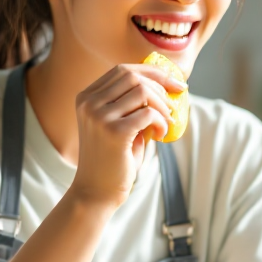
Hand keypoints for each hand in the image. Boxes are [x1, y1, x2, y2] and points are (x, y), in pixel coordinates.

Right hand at [69, 63, 184, 206]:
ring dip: (162, 107)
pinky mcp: (115, 131)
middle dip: (161, 86)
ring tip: (165, 123)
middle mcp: (89, 103)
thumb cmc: (112, 158)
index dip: (152, 72)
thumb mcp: (117, 123)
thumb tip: (166, 82)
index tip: (175, 82)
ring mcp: (99, 116)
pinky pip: (149, 113)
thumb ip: (131, 103)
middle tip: (173, 106)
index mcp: (86, 97)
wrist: (96, 191)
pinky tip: (160, 135)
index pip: (122, 70)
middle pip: (133, 76)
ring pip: (143, 91)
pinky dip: (162, 122)